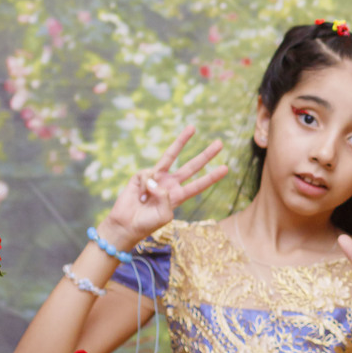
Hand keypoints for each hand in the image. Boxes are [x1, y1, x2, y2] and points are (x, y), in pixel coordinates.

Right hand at [102, 126, 227, 250]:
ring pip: (171, 156)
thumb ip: (166, 198)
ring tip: (193, 127)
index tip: (226, 168)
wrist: (125, 225)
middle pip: (191, 166)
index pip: (199, 185)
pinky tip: (140, 196)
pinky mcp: (142, 175)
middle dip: (205, 155)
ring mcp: (156, 178)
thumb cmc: (146, 224)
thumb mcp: (164, 215)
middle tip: (220, 143)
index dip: (212, 177)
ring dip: (182, 140)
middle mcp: (169, 184)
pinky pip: (148, 175)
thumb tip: (157, 180)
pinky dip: (145, 186)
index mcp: (178, 196)